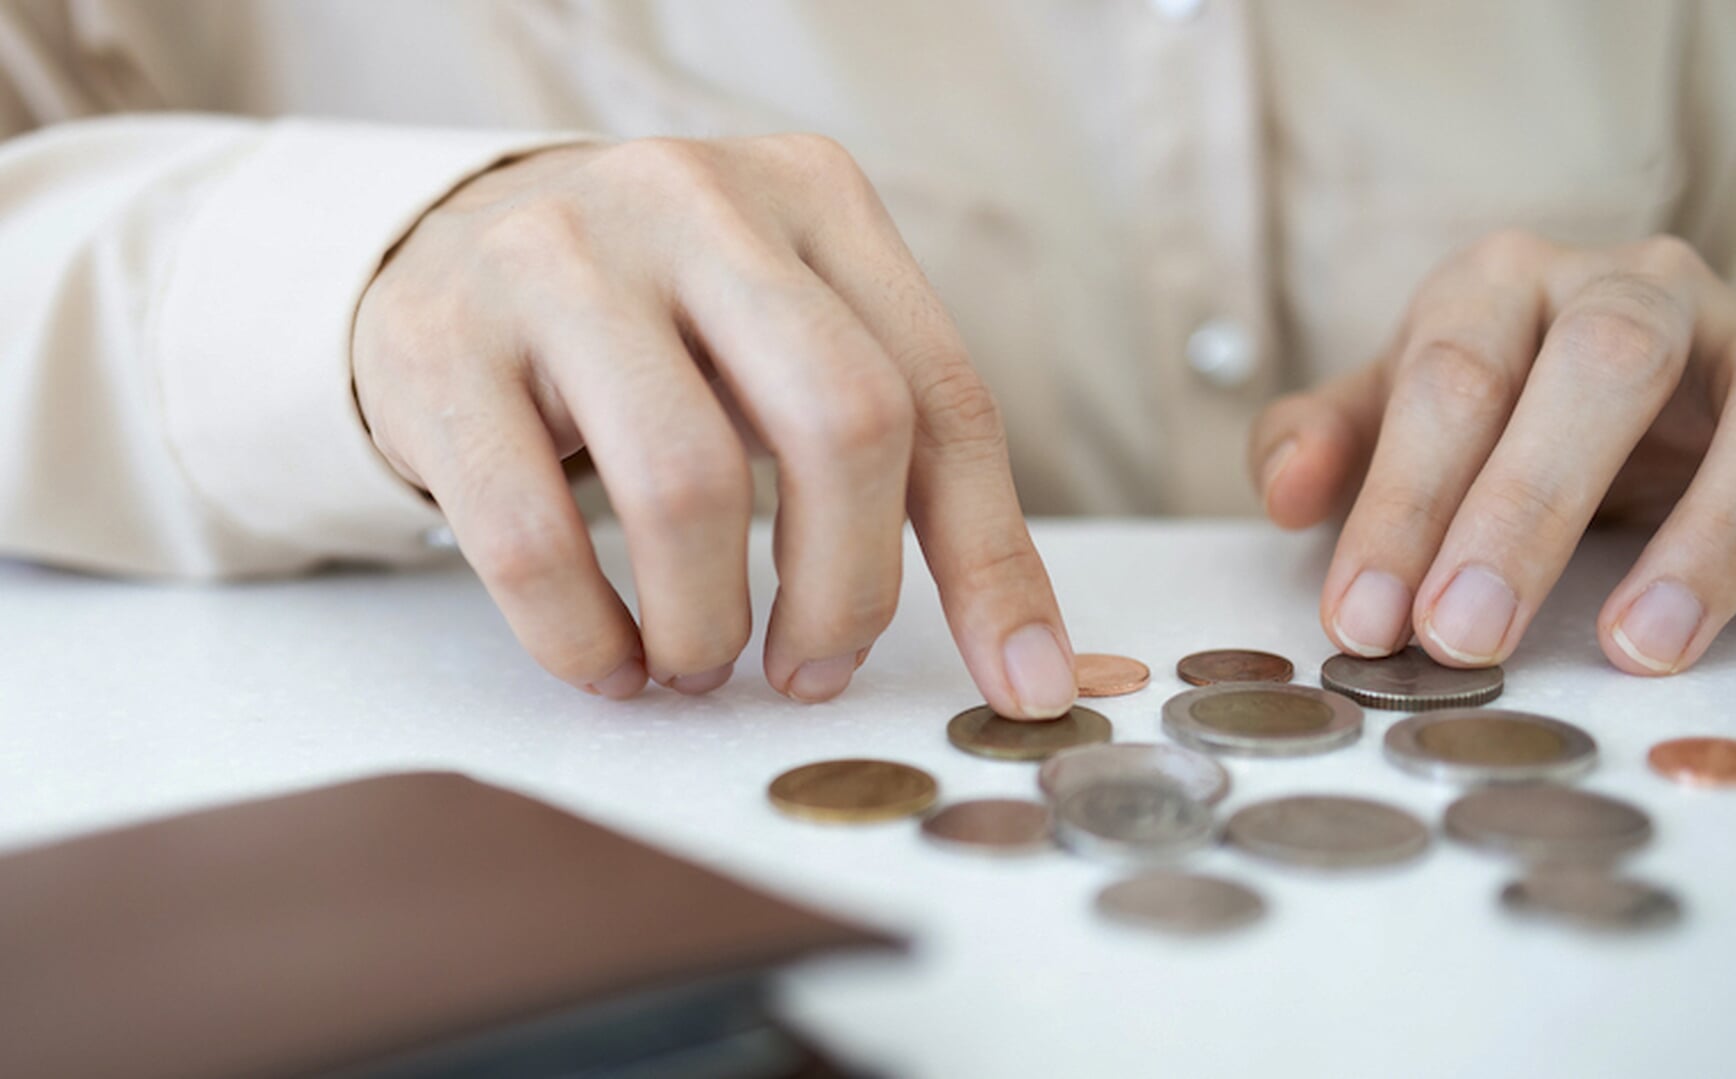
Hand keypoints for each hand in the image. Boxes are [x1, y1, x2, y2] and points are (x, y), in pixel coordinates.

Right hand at [352, 135, 1075, 714]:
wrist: (449, 250)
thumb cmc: (668, 331)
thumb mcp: (793, 349)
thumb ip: (908, 474)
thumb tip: (1038, 667)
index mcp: (816, 199)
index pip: (940, 395)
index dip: (991, 562)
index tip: (1020, 686)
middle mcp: (695, 202)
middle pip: (841, 421)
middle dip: (848, 592)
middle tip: (811, 672)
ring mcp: (559, 260)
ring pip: (686, 486)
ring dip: (706, 626)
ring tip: (696, 660)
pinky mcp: (440, 342)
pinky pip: (530, 537)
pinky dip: (583, 639)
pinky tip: (608, 659)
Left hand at [1250, 230, 1735, 674]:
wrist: (1627, 387)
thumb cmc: (1491, 413)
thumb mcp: (1393, 417)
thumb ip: (1330, 441)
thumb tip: (1284, 492)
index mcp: (1509, 284)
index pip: (1452, 377)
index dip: (1403, 502)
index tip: (1364, 621)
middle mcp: (1643, 288)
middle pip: (1606, 361)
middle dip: (1528, 504)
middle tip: (1466, 635)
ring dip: (1718, 522)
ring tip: (1640, 646)